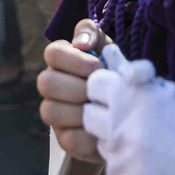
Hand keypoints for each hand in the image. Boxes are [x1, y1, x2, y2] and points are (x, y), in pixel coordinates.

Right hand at [38, 19, 105, 160]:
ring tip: (102, 108)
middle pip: (45, 82)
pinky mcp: (66, 139)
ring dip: (80, 110)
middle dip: (77, 86)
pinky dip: (89, 134)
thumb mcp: (107, 47)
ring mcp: (55, 113)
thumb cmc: (113, 71)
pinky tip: (103, 127)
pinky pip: (68, 139)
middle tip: (99, 90)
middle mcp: (52, 85)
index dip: (75, 60)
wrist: (129, 108)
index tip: (98, 67)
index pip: (52, 53)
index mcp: (61, 60)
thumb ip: (91, 34)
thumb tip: (81, 44)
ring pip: (49, 111)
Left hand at [84, 46, 174, 174]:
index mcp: (138, 98)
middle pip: (88, 113)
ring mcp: (121, 159)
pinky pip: (111, 169)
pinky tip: (148, 170)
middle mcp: (124, 127)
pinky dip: (124, 167)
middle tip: (128, 120)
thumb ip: (139, 80)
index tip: (120, 94)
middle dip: (104, 114)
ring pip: (98, 141)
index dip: (107, 88)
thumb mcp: (174, 97)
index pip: (96, 82)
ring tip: (144, 146)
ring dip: (113, 140)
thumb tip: (111, 54)